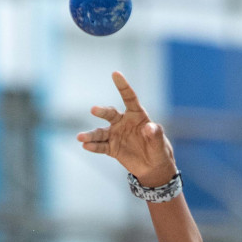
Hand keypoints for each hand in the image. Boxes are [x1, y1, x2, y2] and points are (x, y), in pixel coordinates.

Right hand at [76, 72, 177, 186]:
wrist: (153, 168)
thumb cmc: (159, 150)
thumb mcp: (160, 144)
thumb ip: (155, 135)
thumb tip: (149, 127)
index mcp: (137, 115)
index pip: (129, 98)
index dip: (123, 86)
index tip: (115, 74)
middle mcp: (123, 122)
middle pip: (110, 114)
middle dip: (102, 112)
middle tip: (94, 110)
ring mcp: (116, 135)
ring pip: (101, 132)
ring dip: (90, 135)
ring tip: (81, 137)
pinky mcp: (112, 148)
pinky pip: (101, 146)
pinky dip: (94, 146)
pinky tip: (86, 146)